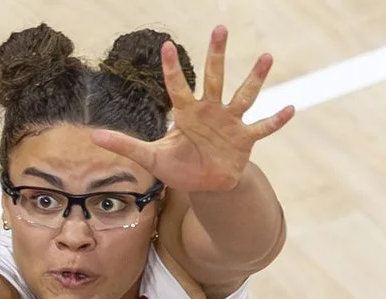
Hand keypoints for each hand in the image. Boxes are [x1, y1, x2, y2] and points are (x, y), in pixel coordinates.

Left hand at [90, 26, 294, 192]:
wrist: (206, 184)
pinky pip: (262, 128)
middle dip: (216, 55)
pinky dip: (276, 121)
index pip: (177, 87)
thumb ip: (124, 145)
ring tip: (266, 57)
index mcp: (187, 114)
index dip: (171, 70)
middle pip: (214, 78)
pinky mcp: (245, 139)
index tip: (165, 46)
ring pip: (244, 96)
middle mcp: (211, 111)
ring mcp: (230, 123)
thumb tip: (94, 136)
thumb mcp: (150, 158)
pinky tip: (292, 108)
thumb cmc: (179, 166)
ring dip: (255, 78)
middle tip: (220, 28)